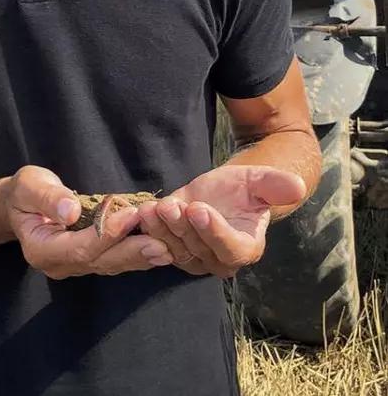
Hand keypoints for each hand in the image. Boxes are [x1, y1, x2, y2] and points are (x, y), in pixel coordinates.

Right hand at [5, 165, 172, 278]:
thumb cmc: (25, 191)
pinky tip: (159, 248)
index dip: (106, 233)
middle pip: (99, 262)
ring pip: (110, 265)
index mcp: (41, 250)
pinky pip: (114, 260)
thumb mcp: (29, 186)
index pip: (78, 247)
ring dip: (139, 257)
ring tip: (167, 249)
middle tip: (162, 245)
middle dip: (131, 252)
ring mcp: (74, 266)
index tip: (131, 215)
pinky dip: (136, 254)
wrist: (20, 204)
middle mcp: (59, 265)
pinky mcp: (89, 260)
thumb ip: (48, 197)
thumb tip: (70, 209)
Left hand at [135, 165, 306, 278]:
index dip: (213, 232)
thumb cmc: (243, 188)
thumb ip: (275, 185)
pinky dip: (149, 231)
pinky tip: (142, 213)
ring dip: (161, 230)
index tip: (199, 209)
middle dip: (182, 228)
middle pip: (198, 249)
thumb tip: (297, 185)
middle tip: (170, 205)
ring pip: (175, 249)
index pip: (230, 249)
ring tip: (153, 208)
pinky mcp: (172, 248)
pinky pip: (158, 245)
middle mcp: (219, 259)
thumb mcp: (259, 180)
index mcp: (246, 248)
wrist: (221, 191)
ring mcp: (193, 257)